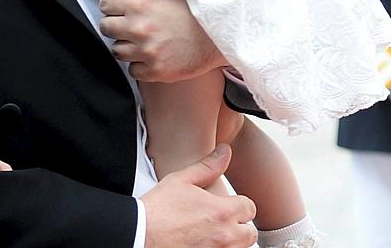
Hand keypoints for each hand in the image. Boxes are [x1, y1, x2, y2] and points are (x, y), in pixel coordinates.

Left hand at [97, 0, 225, 81]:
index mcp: (138, 2)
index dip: (115, 4)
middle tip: (135, 22)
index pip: (105, 4)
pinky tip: (153, 53)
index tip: (126, 6)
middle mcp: (139, 27)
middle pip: (106, 27)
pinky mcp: (157, 71)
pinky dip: (140, 64)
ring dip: (127, 45)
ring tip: (146, 38)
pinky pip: (133, 70)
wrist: (223, 31)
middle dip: (118, 24)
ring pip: (117, 50)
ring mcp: (147, 51)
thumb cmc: (195, 4)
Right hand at [142, 144, 257, 247]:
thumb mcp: (181, 180)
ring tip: (213, 233)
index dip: (239, 204)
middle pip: (250, 232)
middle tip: (219, 222)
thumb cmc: (157, 210)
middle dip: (239, 226)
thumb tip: (224, 152)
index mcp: (222, 211)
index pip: (249, 207)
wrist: (141, 234)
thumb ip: (207, 167)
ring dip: (232, 241)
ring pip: (241, 247)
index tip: (225, 206)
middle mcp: (226, 235)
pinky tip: (204, 243)